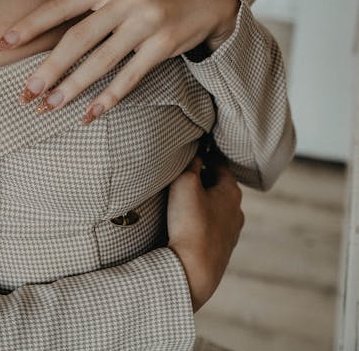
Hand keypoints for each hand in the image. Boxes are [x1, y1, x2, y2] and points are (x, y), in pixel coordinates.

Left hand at [0, 0, 238, 123]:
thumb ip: (95, 5)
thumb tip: (54, 36)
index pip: (61, 5)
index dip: (30, 25)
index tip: (1, 43)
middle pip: (77, 38)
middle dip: (48, 68)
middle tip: (25, 93)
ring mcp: (147, 21)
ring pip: (101, 61)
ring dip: (73, 87)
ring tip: (49, 107)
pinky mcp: (165, 43)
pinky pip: (131, 76)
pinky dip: (109, 97)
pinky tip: (91, 113)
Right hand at [167, 155, 243, 311]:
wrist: (194, 272)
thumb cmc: (191, 224)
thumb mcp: (186, 183)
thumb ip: (191, 163)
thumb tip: (197, 153)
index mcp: (232, 191)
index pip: (220, 163)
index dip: (206, 154)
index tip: (194, 148)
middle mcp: (237, 211)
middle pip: (220, 185)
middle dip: (204, 177)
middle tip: (184, 172)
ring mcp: (231, 233)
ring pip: (217, 207)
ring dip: (203, 200)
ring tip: (183, 198)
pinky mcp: (221, 250)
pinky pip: (212, 226)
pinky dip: (202, 219)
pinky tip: (187, 223)